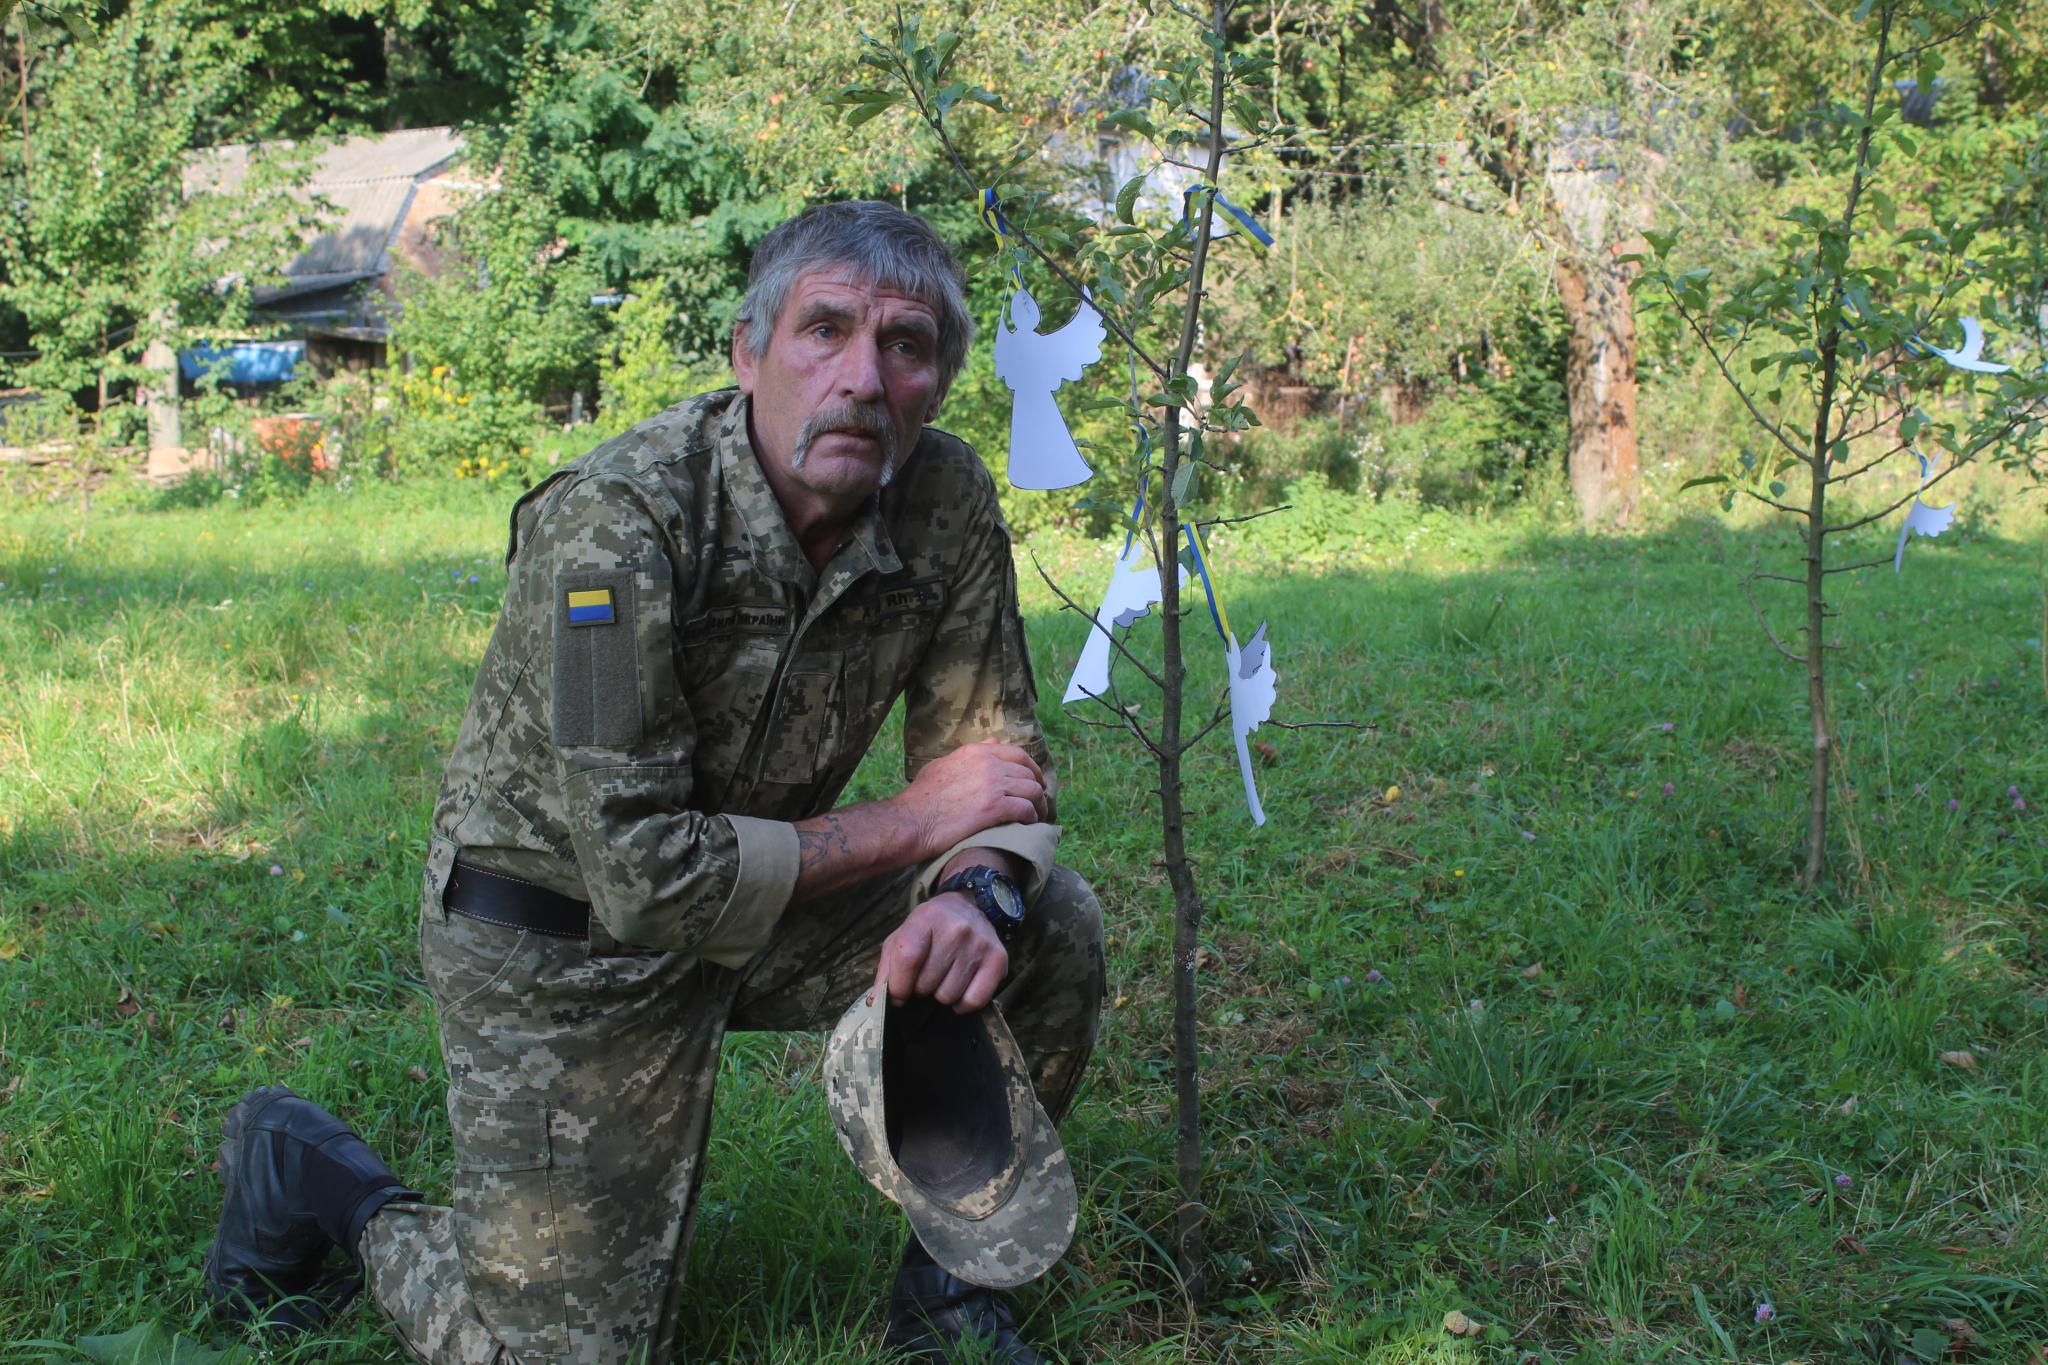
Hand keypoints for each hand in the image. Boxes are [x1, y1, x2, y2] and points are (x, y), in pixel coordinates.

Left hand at [871, 892, 1007, 1012]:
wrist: (968, 906)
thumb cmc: (929, 928)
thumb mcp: (901, 936)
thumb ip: (887, 968)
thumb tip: (876, 1001)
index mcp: (926, 919)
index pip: (907, 958)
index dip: (898, 985)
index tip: (898, 993)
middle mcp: (956, 929)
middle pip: (926, 984)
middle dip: (920, 988)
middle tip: (927, 974)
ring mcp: (980, 945)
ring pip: (948, 996)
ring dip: (941, 994)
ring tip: (944, 976)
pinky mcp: (999, 960)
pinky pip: (974, 1001)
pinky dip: (962, 1004)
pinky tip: (960, 988)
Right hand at [893, 740, 1047, 859]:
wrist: (911, 820)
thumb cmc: (921, 797)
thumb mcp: (942, 765)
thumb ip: (968, 753)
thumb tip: (990, 742)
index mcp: (977, 752)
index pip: (1017, 754)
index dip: (1031, 768)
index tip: (1034, 780)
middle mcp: (989, 764)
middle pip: (1029, 773)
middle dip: (1038, 788)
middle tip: (1038, 802)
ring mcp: (993, 784)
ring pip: (1032, 791)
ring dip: (1039, 805)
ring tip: (1037, 817)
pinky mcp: (995, 807)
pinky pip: (1026, 809)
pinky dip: (1032, 818)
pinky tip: (1028, 825)